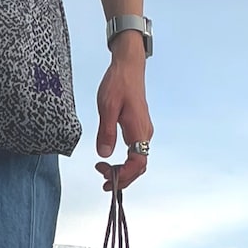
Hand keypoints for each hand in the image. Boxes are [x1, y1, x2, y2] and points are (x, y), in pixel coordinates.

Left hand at [94, 35, 153, 191]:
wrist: (128, 66)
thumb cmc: (119, 83)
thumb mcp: (107, 107)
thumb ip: (106, 132)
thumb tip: (104, 154)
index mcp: (139, 129)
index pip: (137, 163)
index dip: (124, 175)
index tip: (107, 177)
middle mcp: (144, 132)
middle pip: (139, 166)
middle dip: (122, 177)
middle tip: (103, 181)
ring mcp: (143, 130)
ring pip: (137, 160)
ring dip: (123, 170)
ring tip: (104, 172)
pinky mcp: (138, 127)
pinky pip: (135, 151)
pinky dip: (124, 161)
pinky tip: (111, 161)